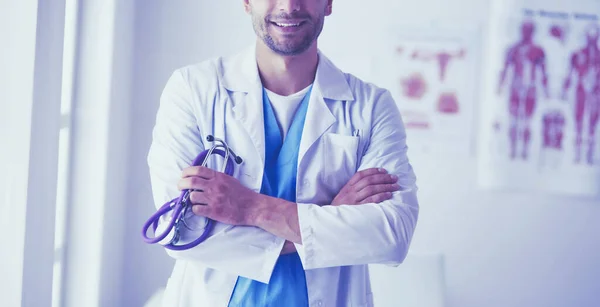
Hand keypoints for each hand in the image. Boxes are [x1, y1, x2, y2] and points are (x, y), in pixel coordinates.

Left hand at [177, 166, 258, 225]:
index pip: (198, 170)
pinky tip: (200, 209)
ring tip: (195, 200)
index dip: (187, 171)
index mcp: (218, 177)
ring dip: (191, 198)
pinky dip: (196, 209)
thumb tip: (201, 176)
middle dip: (182, 184)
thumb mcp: (229, 180)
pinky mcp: (214, 211)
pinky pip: (196, 209)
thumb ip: (216, 177)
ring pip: (192, 196)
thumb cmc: (241, 194)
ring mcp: (214, 199)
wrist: (252, 207)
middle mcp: (215, 186)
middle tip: (180, 187)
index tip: (183, 175)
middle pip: (191, 182)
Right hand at [279, 168, 399, 254]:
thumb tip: (367, 186)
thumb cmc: (337, 212)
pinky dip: (380, 196)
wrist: (326, 223)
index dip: (372, 171)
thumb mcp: (342, 198)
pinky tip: (388, 195)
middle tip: (395, 178)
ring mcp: (353, 201)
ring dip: (385, 186)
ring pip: (371, 189)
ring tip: (395, 186)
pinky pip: (370, 200)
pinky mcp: (356, 210)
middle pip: (368, 180)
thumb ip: (352, 191)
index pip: (360, 175)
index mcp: (346, 188)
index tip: (383, 171)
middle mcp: (349, 192)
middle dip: (383, 178)